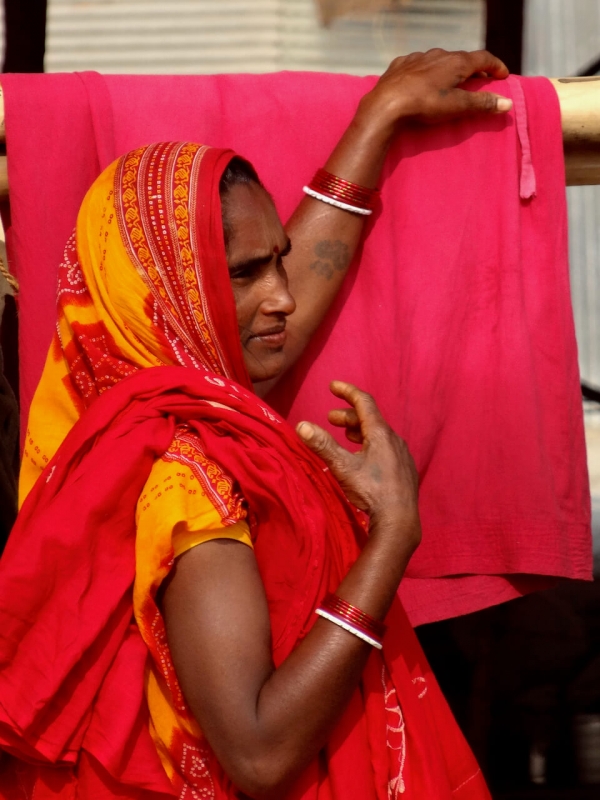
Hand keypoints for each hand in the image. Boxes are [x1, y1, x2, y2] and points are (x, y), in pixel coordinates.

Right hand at [296, 381, 418, 531]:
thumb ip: (323, 445)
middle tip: (330, 419)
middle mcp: (394, 439)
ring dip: (360, 431)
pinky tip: (363, 459)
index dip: (347, 391)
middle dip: (348, 416)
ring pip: (379, 435)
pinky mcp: (405, 469)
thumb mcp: (343, 467)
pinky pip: (386, 448)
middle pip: (370, 419)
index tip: (333, 386)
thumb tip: (302, 425)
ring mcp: (402, 455)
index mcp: (380, 433)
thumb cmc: (371, 491)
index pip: (364, 402)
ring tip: (346, 437)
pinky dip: (370, 445)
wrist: (399, 520)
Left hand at [356, 48, 511, 141]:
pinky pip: (417, 65)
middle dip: (473, 68)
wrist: (385, 104)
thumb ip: (482, 104)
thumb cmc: (424, 105)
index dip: (496, 66)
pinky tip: (422, 80)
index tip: (503, 75)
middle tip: (479, 80)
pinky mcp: (400, 65)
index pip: (483, 58)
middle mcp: (438, 55)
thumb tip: (508, 103)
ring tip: (450, 81)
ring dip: (448, 69)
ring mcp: (417, 58)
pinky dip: (425, 71)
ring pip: (438, 60)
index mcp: (456, 62)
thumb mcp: (457, 106)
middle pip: (461, 58)